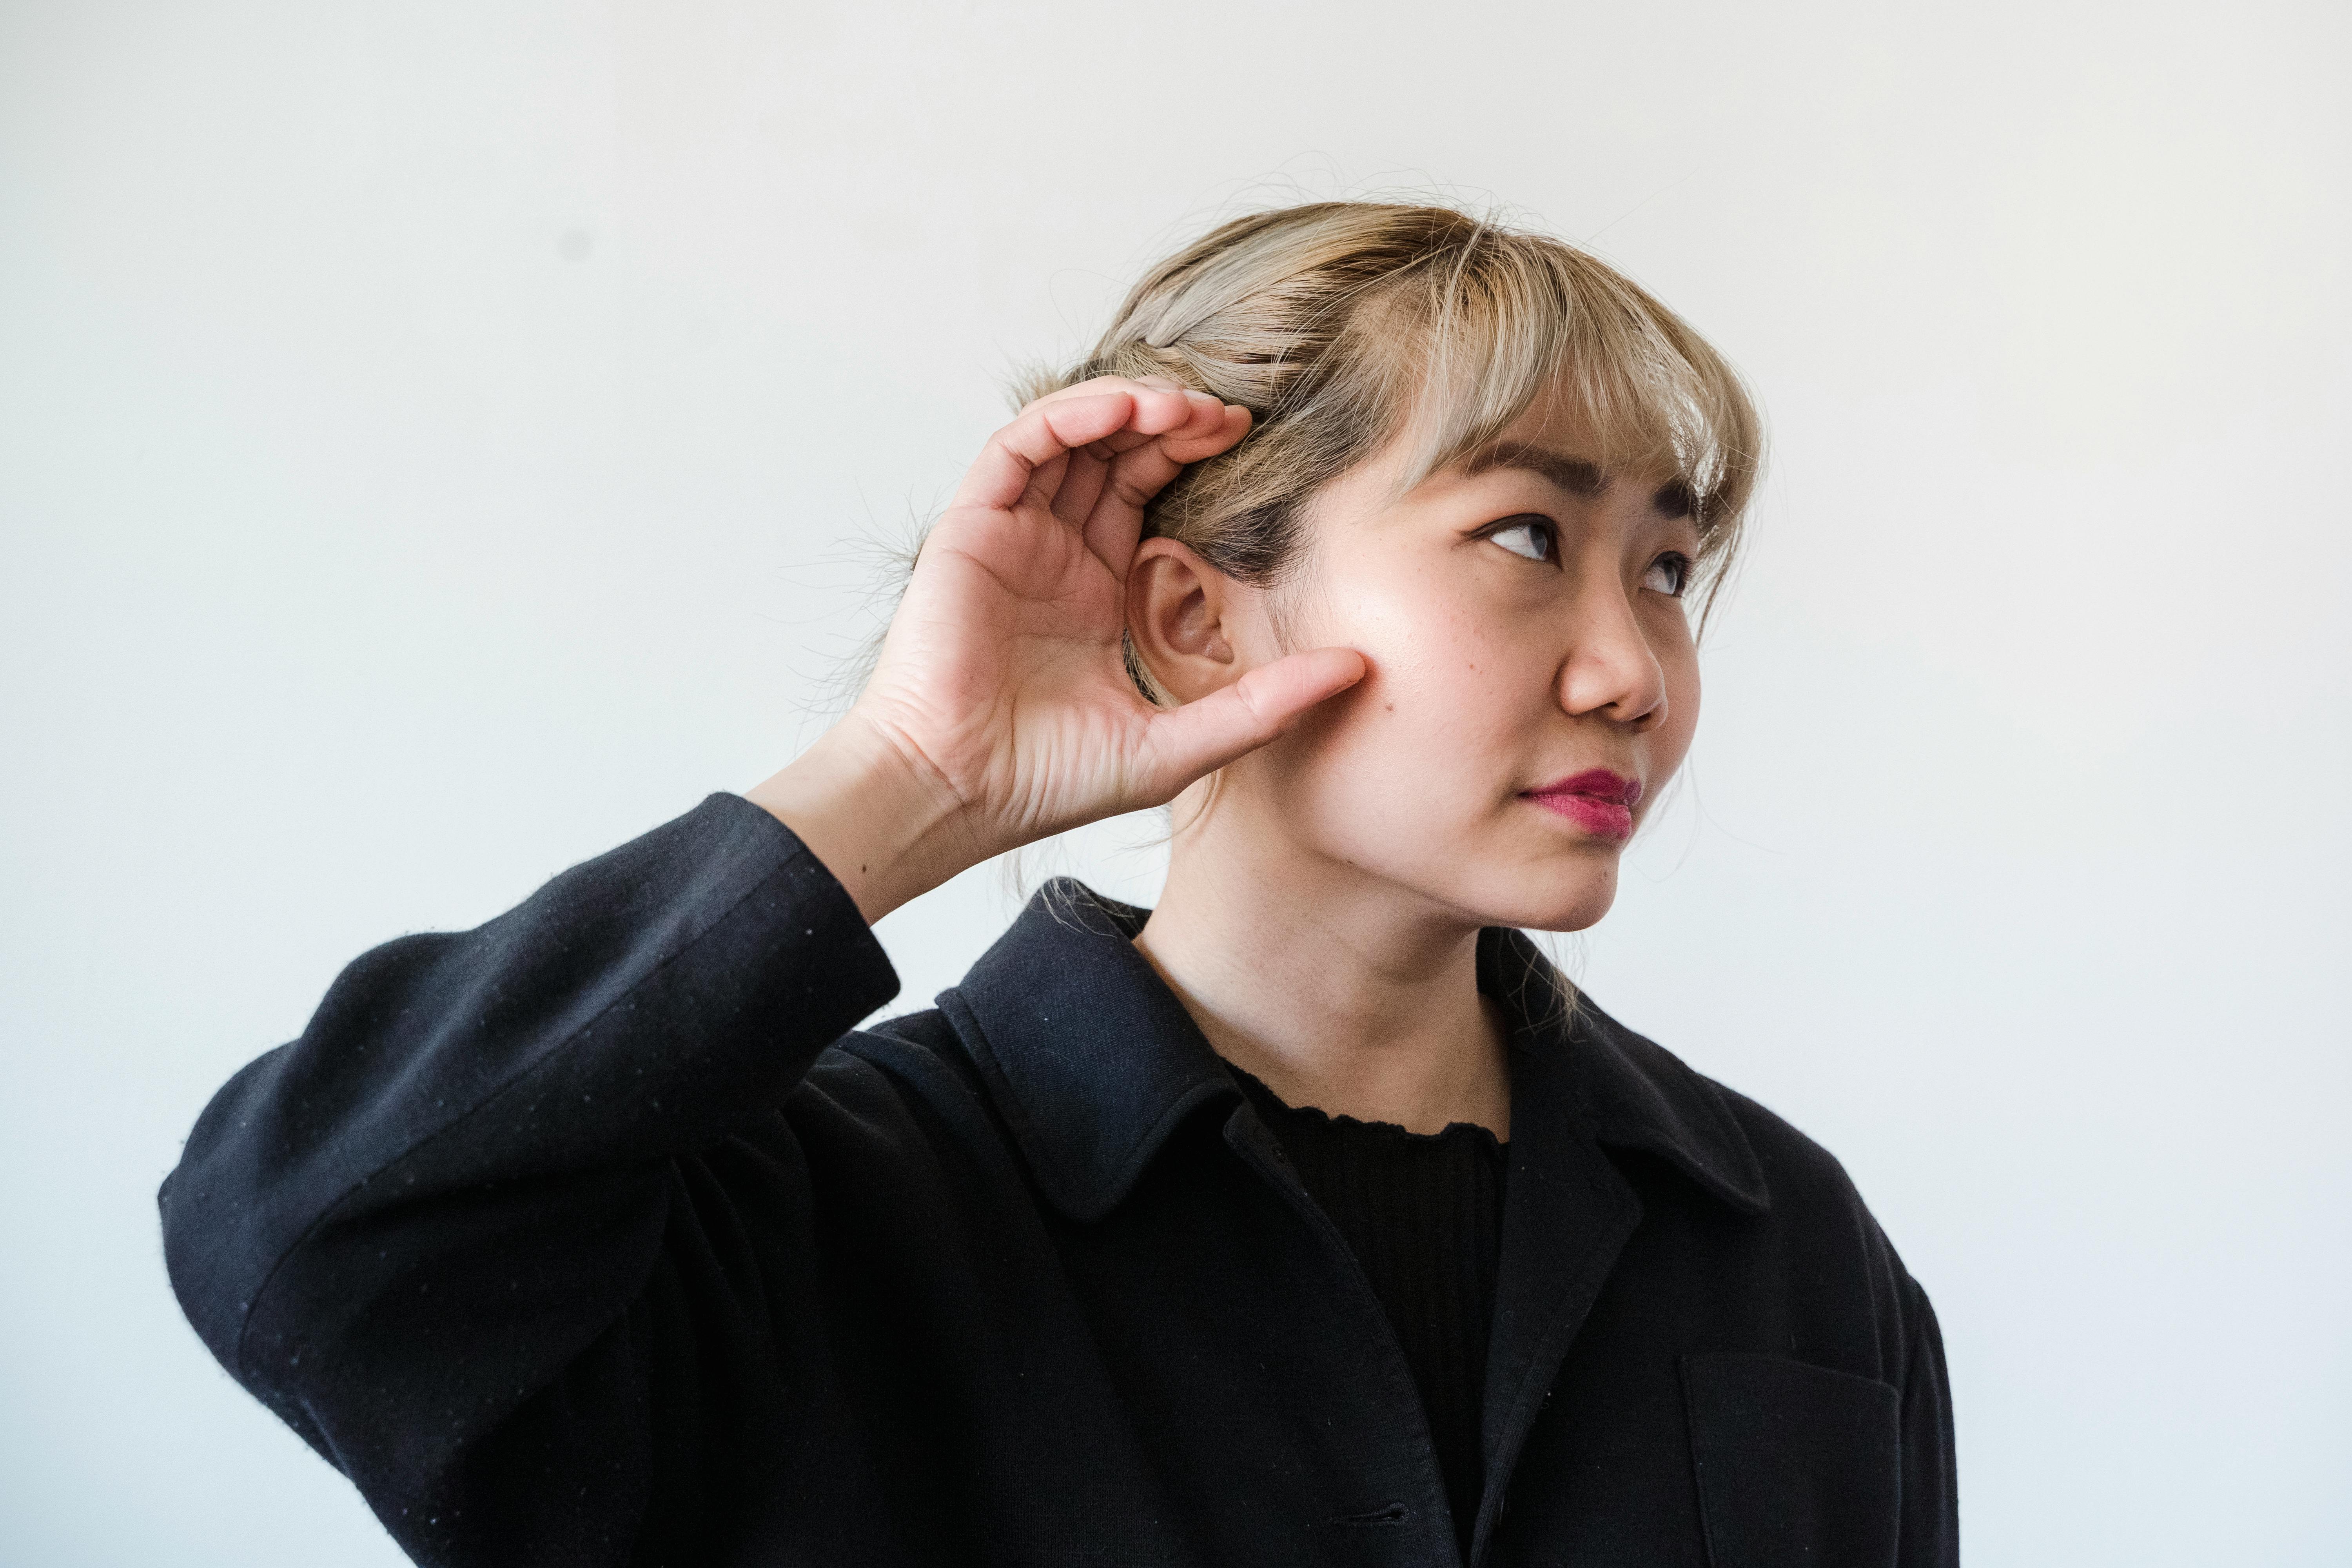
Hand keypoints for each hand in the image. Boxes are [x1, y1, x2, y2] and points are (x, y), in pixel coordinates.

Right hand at [749, 376, 1365, 919]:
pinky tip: (1124, 410)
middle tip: (1235, 418)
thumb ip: (1265, 704)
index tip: (1253, 447)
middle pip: (1120, 457)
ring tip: (1188, 407)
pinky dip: (1071, 416)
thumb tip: (1360, 668)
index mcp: (1098, 593)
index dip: (1197, 462)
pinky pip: (1021, 446)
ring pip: (1074, 438)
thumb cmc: (1048, 781)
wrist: (958, 793)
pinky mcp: (973, 527)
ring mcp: (1013, 537)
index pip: (1151, 498)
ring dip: (1131, 408)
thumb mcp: (1181, 742)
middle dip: (1176, 425)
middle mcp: (1055, 555)